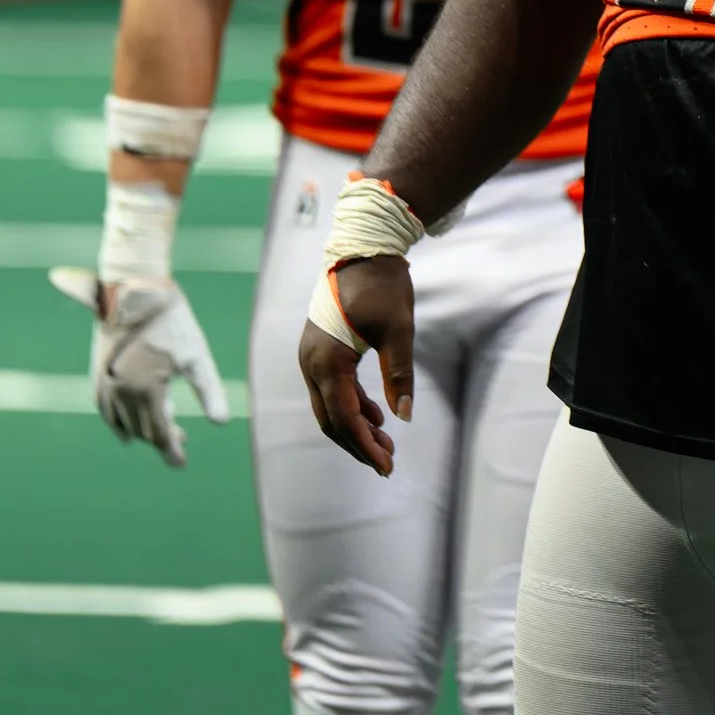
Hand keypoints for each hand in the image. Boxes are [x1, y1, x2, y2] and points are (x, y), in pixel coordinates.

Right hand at [50, 266, 230, 467]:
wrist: (136, 291)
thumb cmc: (173, 322)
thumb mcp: (197, 356)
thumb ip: (209, 391)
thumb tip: (222, 423)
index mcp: (146, 391)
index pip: (158, 433)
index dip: (170, 450)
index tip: (181, 463)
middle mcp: (120, 393)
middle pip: (141, 430)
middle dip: (161, 440)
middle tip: (181, 444)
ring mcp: (105, 385)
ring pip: (123, 423)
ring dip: (142, 432)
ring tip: (166, 433)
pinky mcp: (98, 375)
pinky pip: (105, 411)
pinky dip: (117, 424)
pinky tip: (126, 433)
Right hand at [297, 254, 415, 475]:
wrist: (363, 249)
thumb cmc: (382, 287)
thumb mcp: (399, 331)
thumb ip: (399, 375)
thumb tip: (403, 416)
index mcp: (327, 362)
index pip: (343, 418)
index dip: (364, 446)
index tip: (387, 465)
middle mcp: (310, 363)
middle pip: (331, 418)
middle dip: (358, 443)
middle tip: (388, 462)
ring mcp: (311, 356)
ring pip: (329, 405)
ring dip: (355, 426)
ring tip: (386, 442)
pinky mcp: (319, 349)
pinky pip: (331, 388)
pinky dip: (351, 404)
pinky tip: (375, 415)